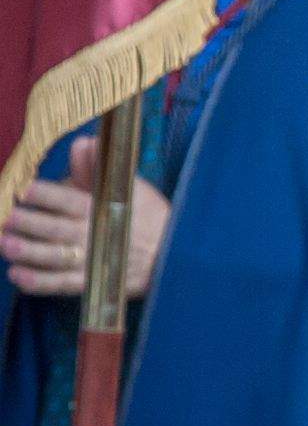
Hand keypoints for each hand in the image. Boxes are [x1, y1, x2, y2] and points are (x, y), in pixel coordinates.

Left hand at [2, 136, 167, 298]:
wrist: (173, 253)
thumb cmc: (146, 214)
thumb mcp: (129, 185)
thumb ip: (98, 166)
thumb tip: (83, 141)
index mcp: (100, 207)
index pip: (69, 199)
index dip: (45, 194)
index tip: (22, 188)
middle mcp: (92, 233)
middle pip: (56, 228)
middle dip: (29, 223)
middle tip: (5, 216)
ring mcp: (92, 260)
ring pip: (55, 257)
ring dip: (29, 252)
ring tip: (5, 245)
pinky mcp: (91, 282)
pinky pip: (62, 284)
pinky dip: (40, 282)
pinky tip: (17, 275)